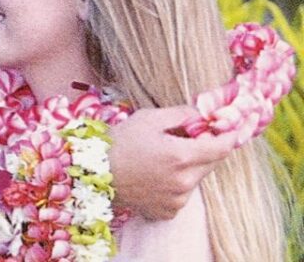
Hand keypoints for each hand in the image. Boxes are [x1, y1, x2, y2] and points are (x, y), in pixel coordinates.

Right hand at [109, 105, 236, 219]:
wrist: (94, 172)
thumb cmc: (119, 141)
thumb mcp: (148, 118)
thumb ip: (181, 114)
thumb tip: (204, 115)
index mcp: (181, 156)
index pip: (221, 147)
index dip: (229, 136)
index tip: (231, 128)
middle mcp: (184, 182)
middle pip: (210, 163)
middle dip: (204, 149)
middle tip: (183, 138)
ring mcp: (177, 200)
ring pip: (196, 178)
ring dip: (189, 166)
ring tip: (162, 158)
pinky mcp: (168, 211)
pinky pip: (183, 193)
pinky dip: (176, 183)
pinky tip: (155, 174)